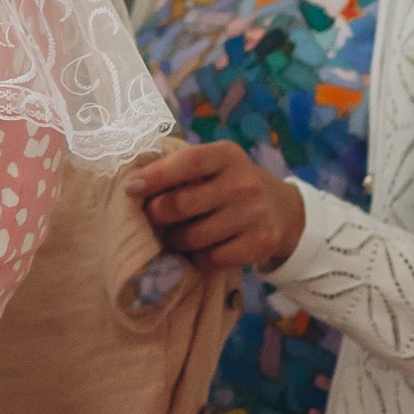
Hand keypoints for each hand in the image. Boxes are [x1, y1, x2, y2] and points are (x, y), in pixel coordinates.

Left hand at [133, 139, 305, 272]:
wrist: (283, 210)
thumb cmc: (231, 183)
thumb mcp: (215, 165)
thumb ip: (181, 168)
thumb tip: (133, 182)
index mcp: (227, 155)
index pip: (186, 162)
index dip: (155, 176)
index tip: (130, 188)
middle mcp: (243, 182)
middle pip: (182, 204)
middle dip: (157, 214)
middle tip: (151, 218)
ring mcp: (254, 214)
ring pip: (194, 236)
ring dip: (175, 239)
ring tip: (173, 235)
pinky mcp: (260, 244)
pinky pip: (212, 258)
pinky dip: (197, 257)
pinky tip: (197, 249)